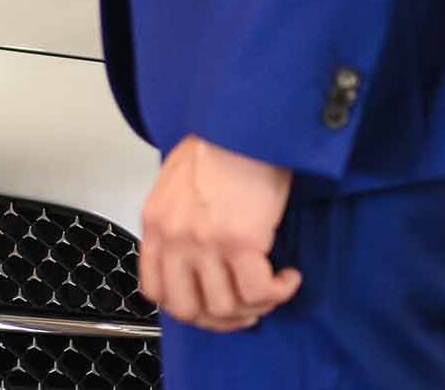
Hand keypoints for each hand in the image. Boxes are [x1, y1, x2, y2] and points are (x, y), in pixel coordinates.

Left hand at [139, 134, 299, 330]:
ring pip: (226, 308)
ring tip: (271, 288)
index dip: (187, 308)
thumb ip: (177, 223)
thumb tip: (194, 260)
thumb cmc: (218, 146)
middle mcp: (174, 237)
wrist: (244, 124)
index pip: (156, 290)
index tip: (211, 304)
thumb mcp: (178, 184)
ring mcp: (204, 242)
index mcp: (156, 222)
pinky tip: (288, 277)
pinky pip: (259, 293)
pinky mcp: (240, 242)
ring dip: (255, 307)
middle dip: (220, 319)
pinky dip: (278, 293)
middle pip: (189, 309)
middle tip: (245, 308)